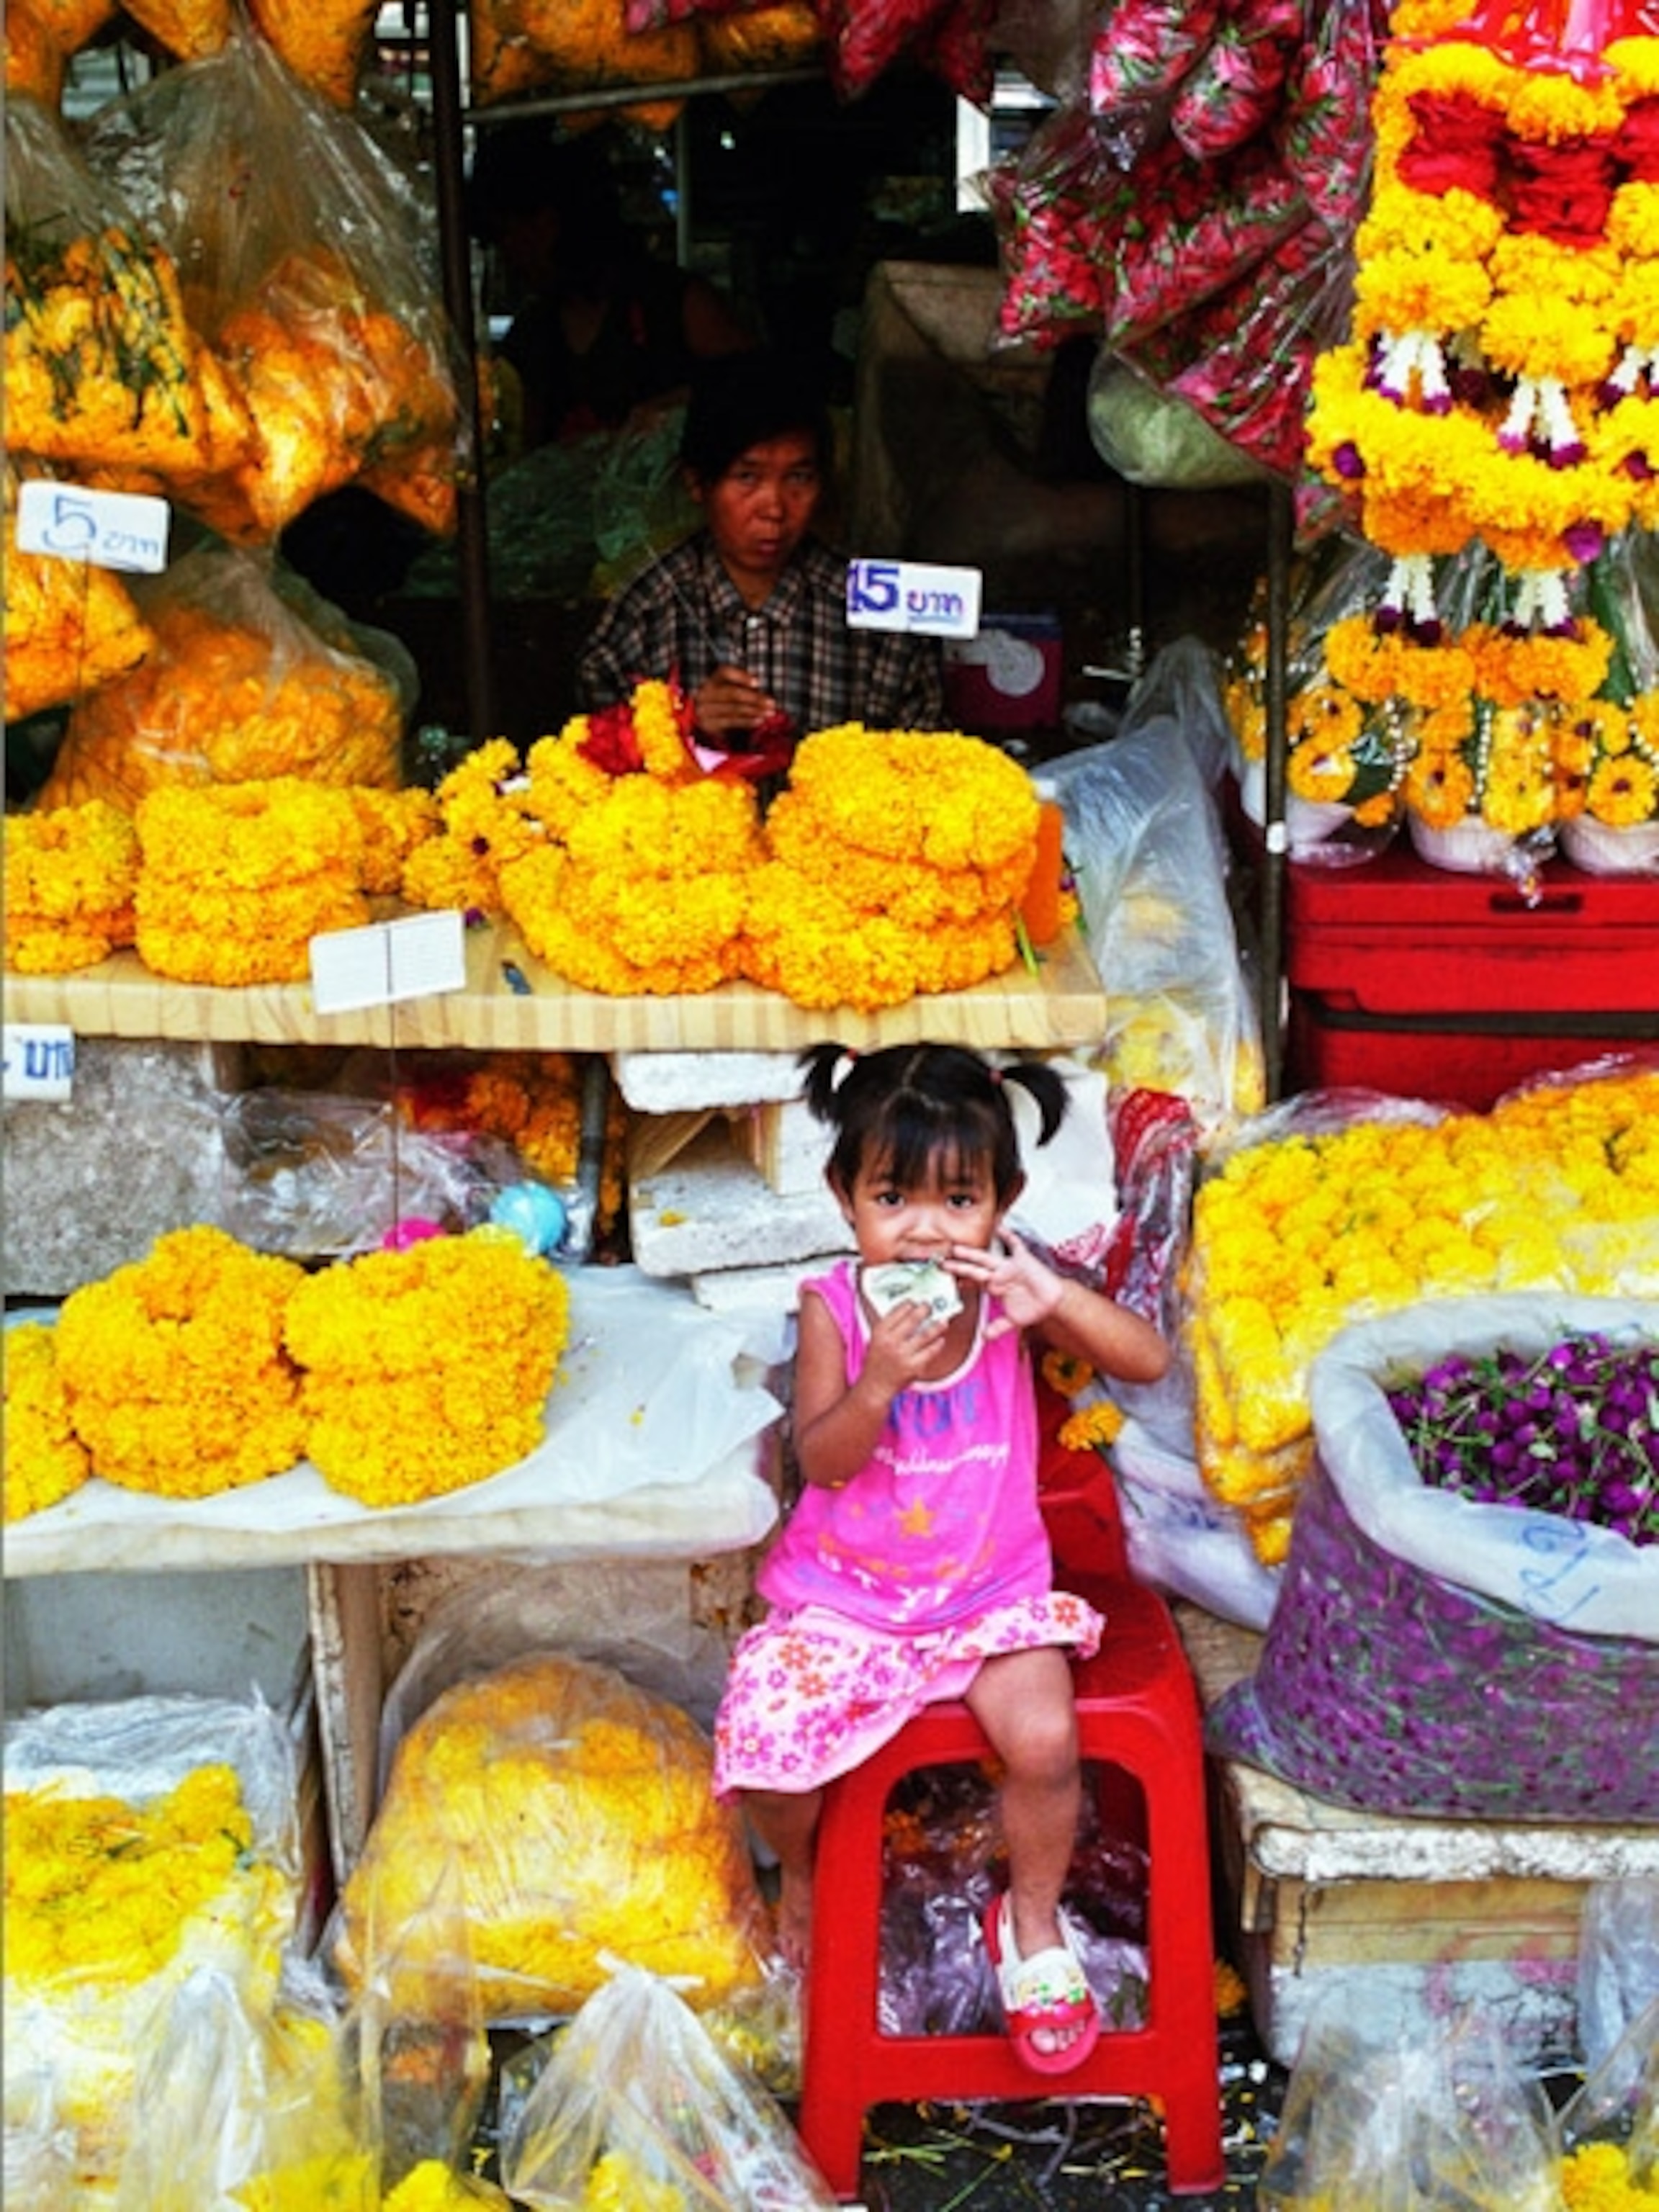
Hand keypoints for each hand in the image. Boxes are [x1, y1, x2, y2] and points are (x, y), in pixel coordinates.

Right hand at [693, 663, 775, 739]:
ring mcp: (705, 709)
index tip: (757, 683)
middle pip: (731, 693)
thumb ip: (744, 688)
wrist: (708, 722)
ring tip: (769, 712)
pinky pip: (731, 722)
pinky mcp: (709, 724)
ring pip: (733, 708)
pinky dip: (747, 721)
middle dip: (754, 698)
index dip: (741, 676)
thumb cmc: (726, 703)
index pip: (725, 672)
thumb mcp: (732, 691)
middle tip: (771, 702)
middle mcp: (706, 693)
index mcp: (713, 679)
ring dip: (754, 711)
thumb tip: (762, 692)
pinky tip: (760, 720)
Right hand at [860, 1296, 952, 1399]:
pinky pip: (931, 1352)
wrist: (875, 1386)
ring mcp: (903, 1354)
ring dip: (937, 1326)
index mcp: (880, 1332)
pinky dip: (937, 1344)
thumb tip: (910, 1313)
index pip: (898, 1311)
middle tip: (931, 1307)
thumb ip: (889, 1327)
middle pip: (913, 1319)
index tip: (915, 1302)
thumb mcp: (874, 1340)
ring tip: (943, 1321)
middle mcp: (891, 1341)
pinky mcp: (914, 1366)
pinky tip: (941, 1340)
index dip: (909, 1304)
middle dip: (925, 1310)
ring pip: (926, 1335)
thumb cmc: (876, 1362)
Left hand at [946, 1230, 1061, 1339]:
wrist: (1053, 1301)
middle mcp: (999, 1274)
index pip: (973, 1282)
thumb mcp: (1013, 1321)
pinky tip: (999, 1228)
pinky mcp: (1023, 1260)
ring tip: (958, 1249)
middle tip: (942, 1262)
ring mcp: (1010, 1267)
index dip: (960, 1280)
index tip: (945, 1278)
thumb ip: (998, 1327)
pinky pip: (1015, 1246)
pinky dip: (1009, 1237)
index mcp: (994, 1286)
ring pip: (988, 1259)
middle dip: (959, 1266)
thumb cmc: (1032, 1307)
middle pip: (975, 1269)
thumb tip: (984, 1338)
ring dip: (973, 1254)